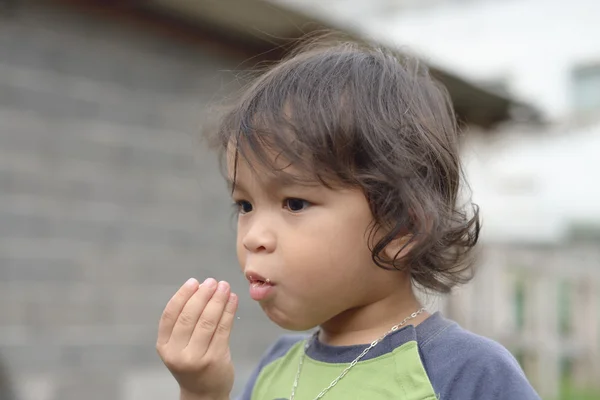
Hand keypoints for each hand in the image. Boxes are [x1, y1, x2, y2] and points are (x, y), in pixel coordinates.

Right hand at [157, 278, 237, 399]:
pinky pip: (223, 329)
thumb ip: (184, 322)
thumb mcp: (179, 345)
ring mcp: (196, 358)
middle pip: (190, 316)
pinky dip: (229, 311)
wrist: (204, 393)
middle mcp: (177, 354)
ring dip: (218, 300)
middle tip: (213, 281)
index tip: (194, 282)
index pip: (170, 315)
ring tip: (225, 287)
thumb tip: (200, 287)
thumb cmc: (192, 361)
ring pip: (208, 321)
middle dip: (203, 295)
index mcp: (164, 346)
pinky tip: (233, 300)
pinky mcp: (215, 360)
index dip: (182, 295)